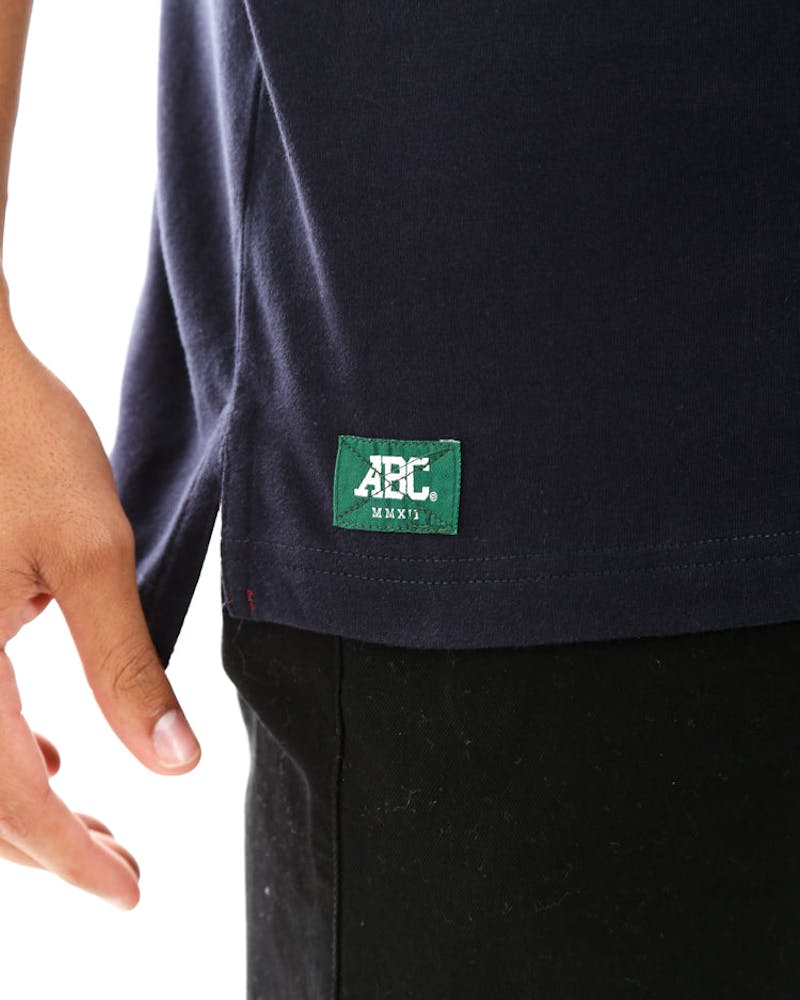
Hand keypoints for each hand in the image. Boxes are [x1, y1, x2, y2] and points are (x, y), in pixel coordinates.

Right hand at [0, 319, 200, 909]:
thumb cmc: (18, 442)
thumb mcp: (90, 553)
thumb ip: (127, 666)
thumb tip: (172, 763)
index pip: (7, 798)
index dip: (69, 857)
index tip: (127, 889)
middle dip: (48, 842)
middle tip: (122, 865)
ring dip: (22, 801)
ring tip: (91, 817)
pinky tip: (41, 750)